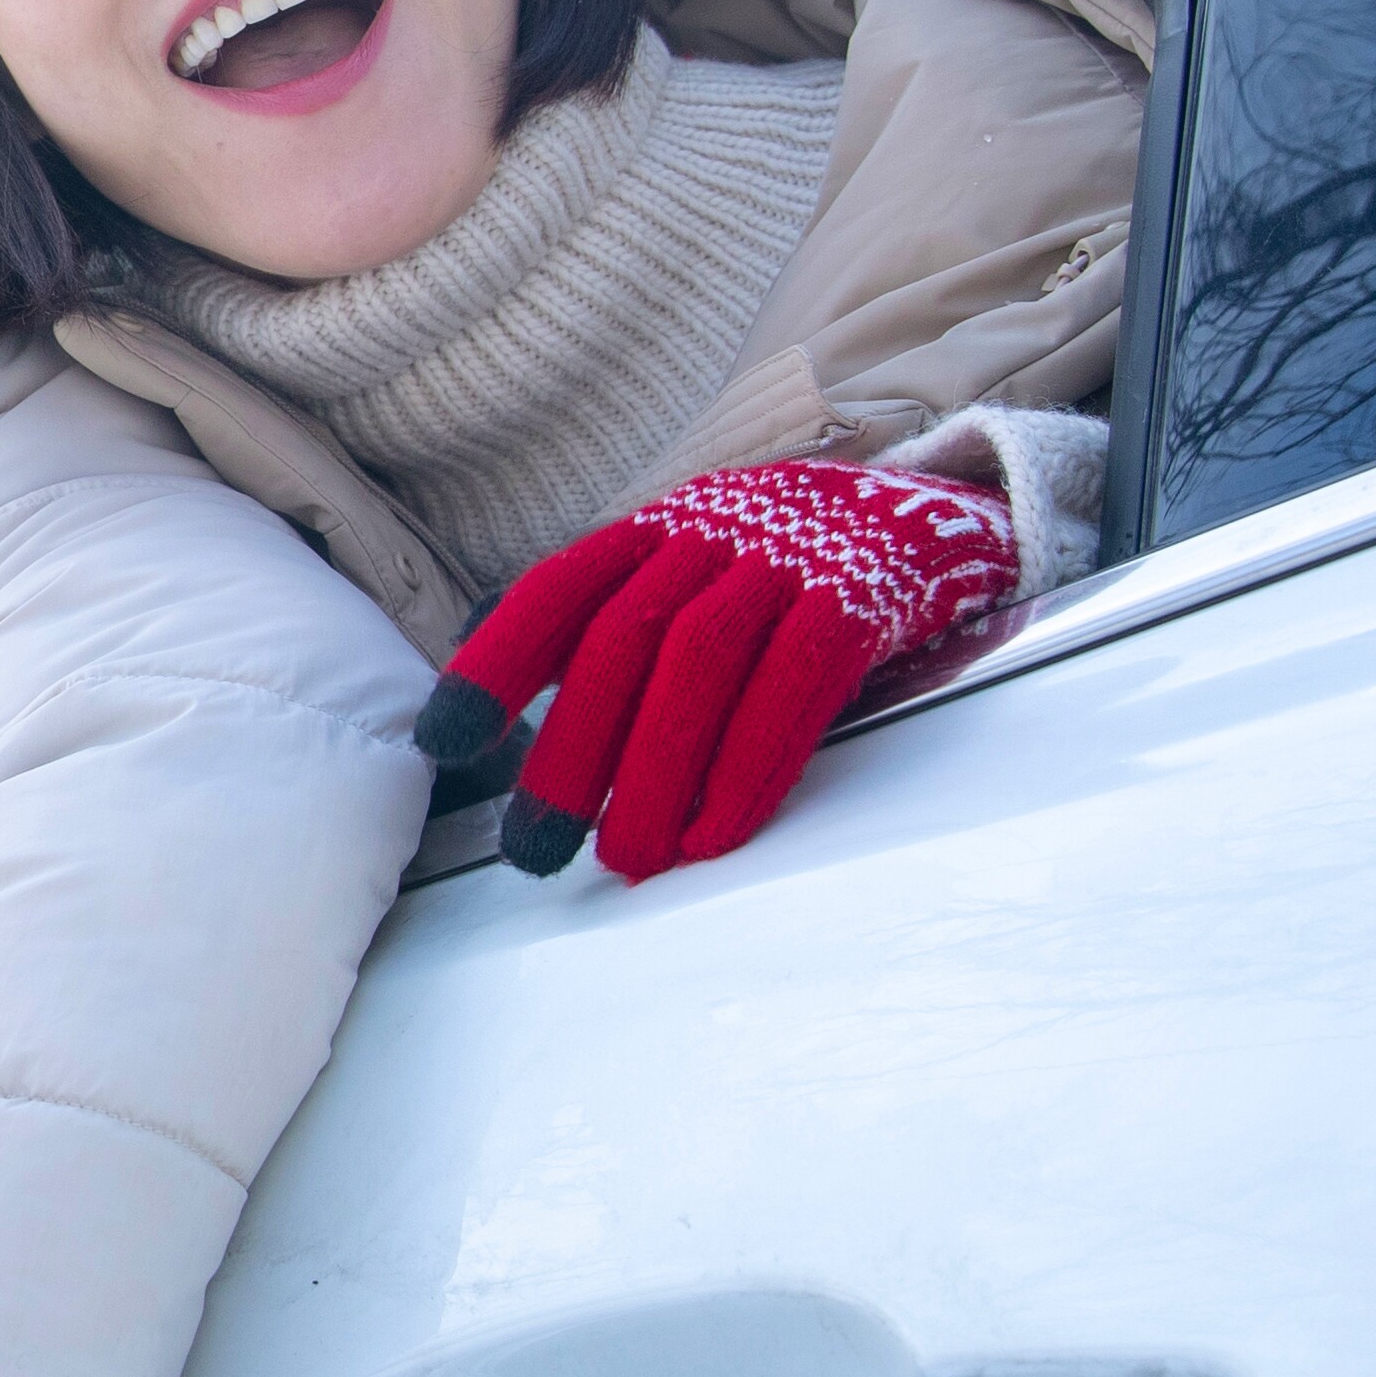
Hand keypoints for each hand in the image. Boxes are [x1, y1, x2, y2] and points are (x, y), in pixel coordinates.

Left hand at [422, 459, 1022, 880]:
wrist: (931, 517)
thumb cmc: (781, 574)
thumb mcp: (694, 574)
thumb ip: (616, 633)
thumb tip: (503, 726)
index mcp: (654, 532)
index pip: (557, 593)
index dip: (495, 664)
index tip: (444, 745)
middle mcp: (708, 535)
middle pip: (621, 641)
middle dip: (572, 751)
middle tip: (538, 849)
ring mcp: (784, 561)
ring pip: (700, 663)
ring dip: (656, 772)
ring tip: (630, 859)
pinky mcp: (855, 601)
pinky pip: (794, 685)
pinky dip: (750, 765)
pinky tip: (719, 834)